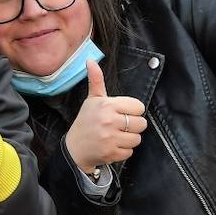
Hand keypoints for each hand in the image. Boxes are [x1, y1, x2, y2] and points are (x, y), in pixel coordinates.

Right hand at [63, 61, 145, 175]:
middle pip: (141, 123)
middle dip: (133, 126)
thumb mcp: (92, 100)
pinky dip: (123, 151)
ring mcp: (111, 138)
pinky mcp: (112, 153)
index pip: (138, 107)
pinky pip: (130, 152)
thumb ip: (96, 81)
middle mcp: (109, 121)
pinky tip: (113, 146)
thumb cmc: (86, 121)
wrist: (74, 148)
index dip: (133, 111)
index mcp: (107, 105)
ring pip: (137, 139)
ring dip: (129, 139)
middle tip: (121, 126)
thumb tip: (91, 61)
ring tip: (117, 136)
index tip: (124, 114)